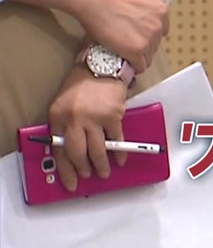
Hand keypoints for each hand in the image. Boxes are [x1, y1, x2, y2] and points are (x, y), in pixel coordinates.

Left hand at [46, 66, 127, 191]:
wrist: (101, 66)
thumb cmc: (82, 85)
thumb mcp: (63, 106)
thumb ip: (64, 126)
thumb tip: (71, 151)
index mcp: (58, 118)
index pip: (59, 150)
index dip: (65, 169)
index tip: (71, 181)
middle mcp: (74, 120)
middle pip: (78, 153)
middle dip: (84, 169)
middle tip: (88, 176)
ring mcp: (94, 119)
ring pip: (97, 150)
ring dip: (102, 165)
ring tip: (104, 172)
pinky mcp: (113, 116)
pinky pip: (116, 139)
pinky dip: (119, 151)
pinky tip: (120, 158)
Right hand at [73, 0, 182, 72]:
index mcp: (162, 11)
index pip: (162, 29)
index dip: (147, 31)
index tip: (136, 30)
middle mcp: (158, 26)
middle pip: (155, 44)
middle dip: (142, 43)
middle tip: (125, 38)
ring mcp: (148, 39)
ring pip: (148, 56)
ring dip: (137, 55)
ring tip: (121, 48)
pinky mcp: (135, 51)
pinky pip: (140, 65)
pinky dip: (132, 65)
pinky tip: (122, 59)